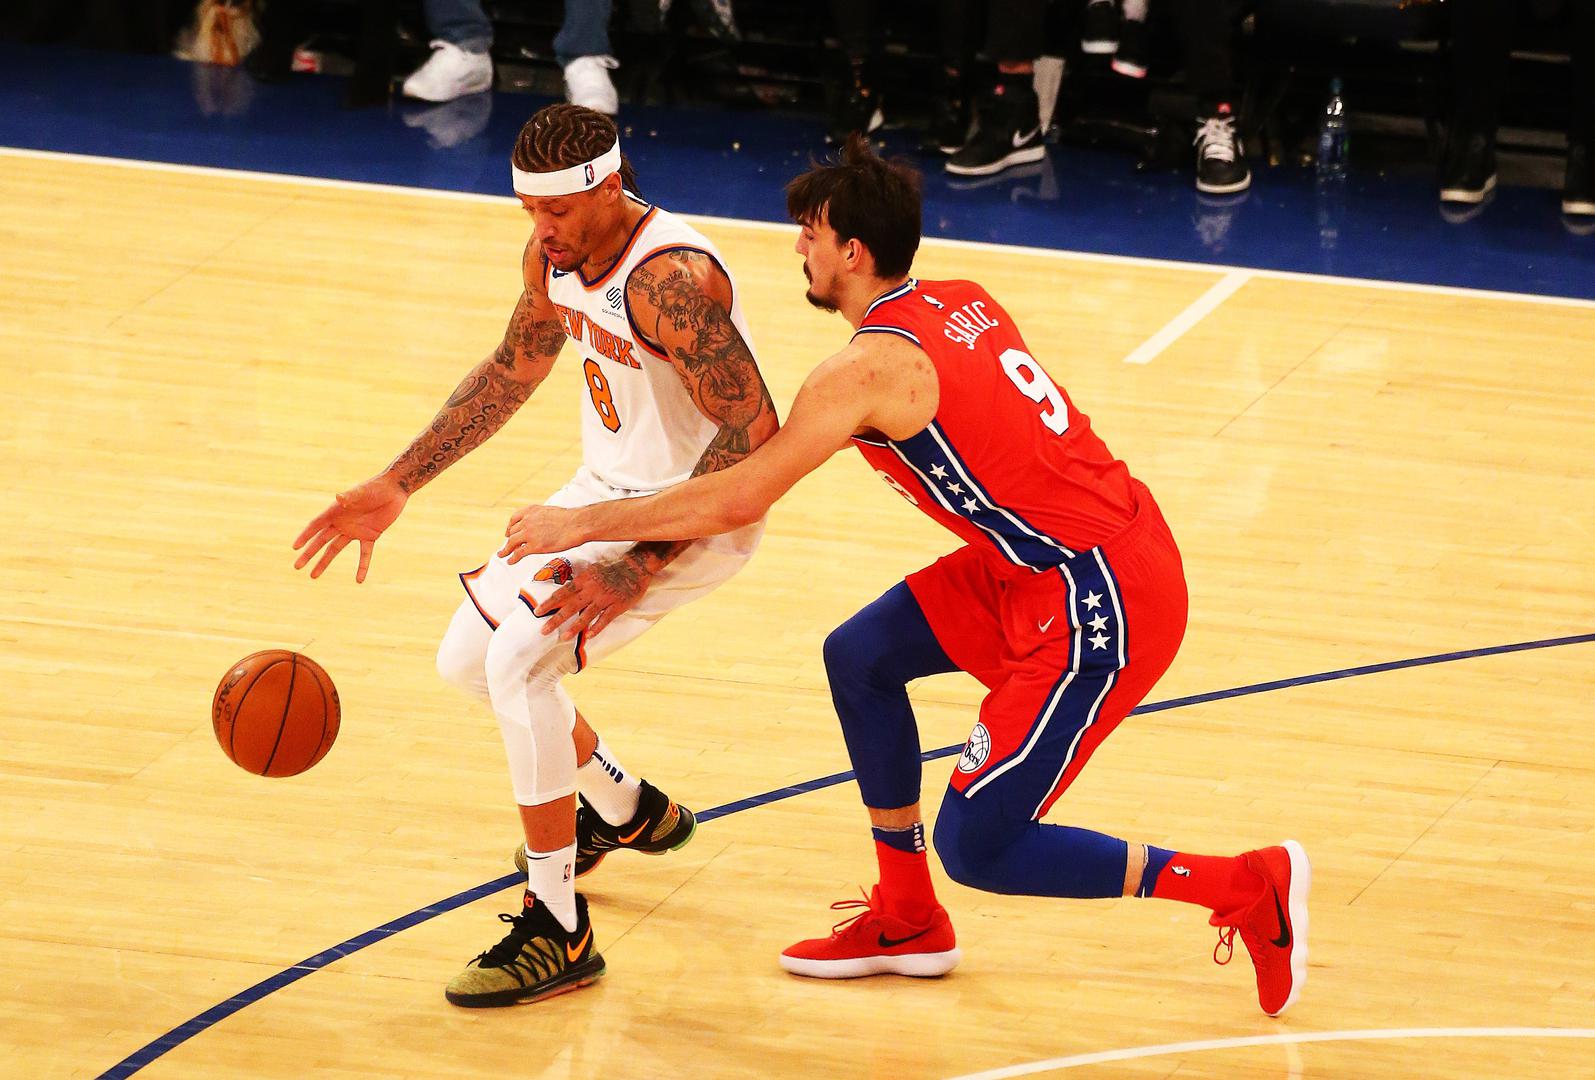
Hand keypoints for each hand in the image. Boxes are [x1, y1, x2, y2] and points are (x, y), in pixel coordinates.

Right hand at [292, 474, 407, 582]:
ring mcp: (355, 530)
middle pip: (321, 541)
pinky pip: (365, 554)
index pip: (316, 526)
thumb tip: (339, 497)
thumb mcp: (362, 492)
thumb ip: (350, 496)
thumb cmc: (375, 487)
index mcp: (336, 511)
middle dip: (309, 553)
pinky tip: (359, 580)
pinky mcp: (370, 536)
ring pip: (335, 549)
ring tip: (313, 576)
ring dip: (325, 562)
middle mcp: (342, 522)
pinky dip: (362, 566)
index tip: (295, 547)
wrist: (394, 489)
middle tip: (297, 567)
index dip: (305, 536)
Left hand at [500, 504, 588, 564]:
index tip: (508, 532)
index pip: (514, 519)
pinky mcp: (534, 546)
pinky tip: (510, 561)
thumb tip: (540, 524)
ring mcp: (529, 534)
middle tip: (508, 546)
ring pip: (512, 543)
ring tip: (502, 555)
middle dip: (509, 539)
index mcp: (531, 511)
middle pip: (512, 532)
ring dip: (506, 550)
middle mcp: (527, 521)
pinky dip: (512, 558)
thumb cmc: (569, 518)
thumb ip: (541, 517)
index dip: (509, 527)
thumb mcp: (550, 511)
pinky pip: (518, 553)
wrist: (576, 524)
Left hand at [532, 554, 652, 639]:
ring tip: (564, 637)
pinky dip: (597, 628)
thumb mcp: (592, 570)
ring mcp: (605, 598)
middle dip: (556, 619)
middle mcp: (592, 589)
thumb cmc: (612, 568)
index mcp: (584, 580)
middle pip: (570, 606)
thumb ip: (580, 581)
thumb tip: (565, 591)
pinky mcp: (617, 605)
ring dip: (574, 627)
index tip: (537, 612)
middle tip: (543, 630)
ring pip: (586, 615)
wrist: (636, 567)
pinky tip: (588, 636)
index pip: (562, 592)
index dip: (549, 603)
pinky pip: (605, 619)